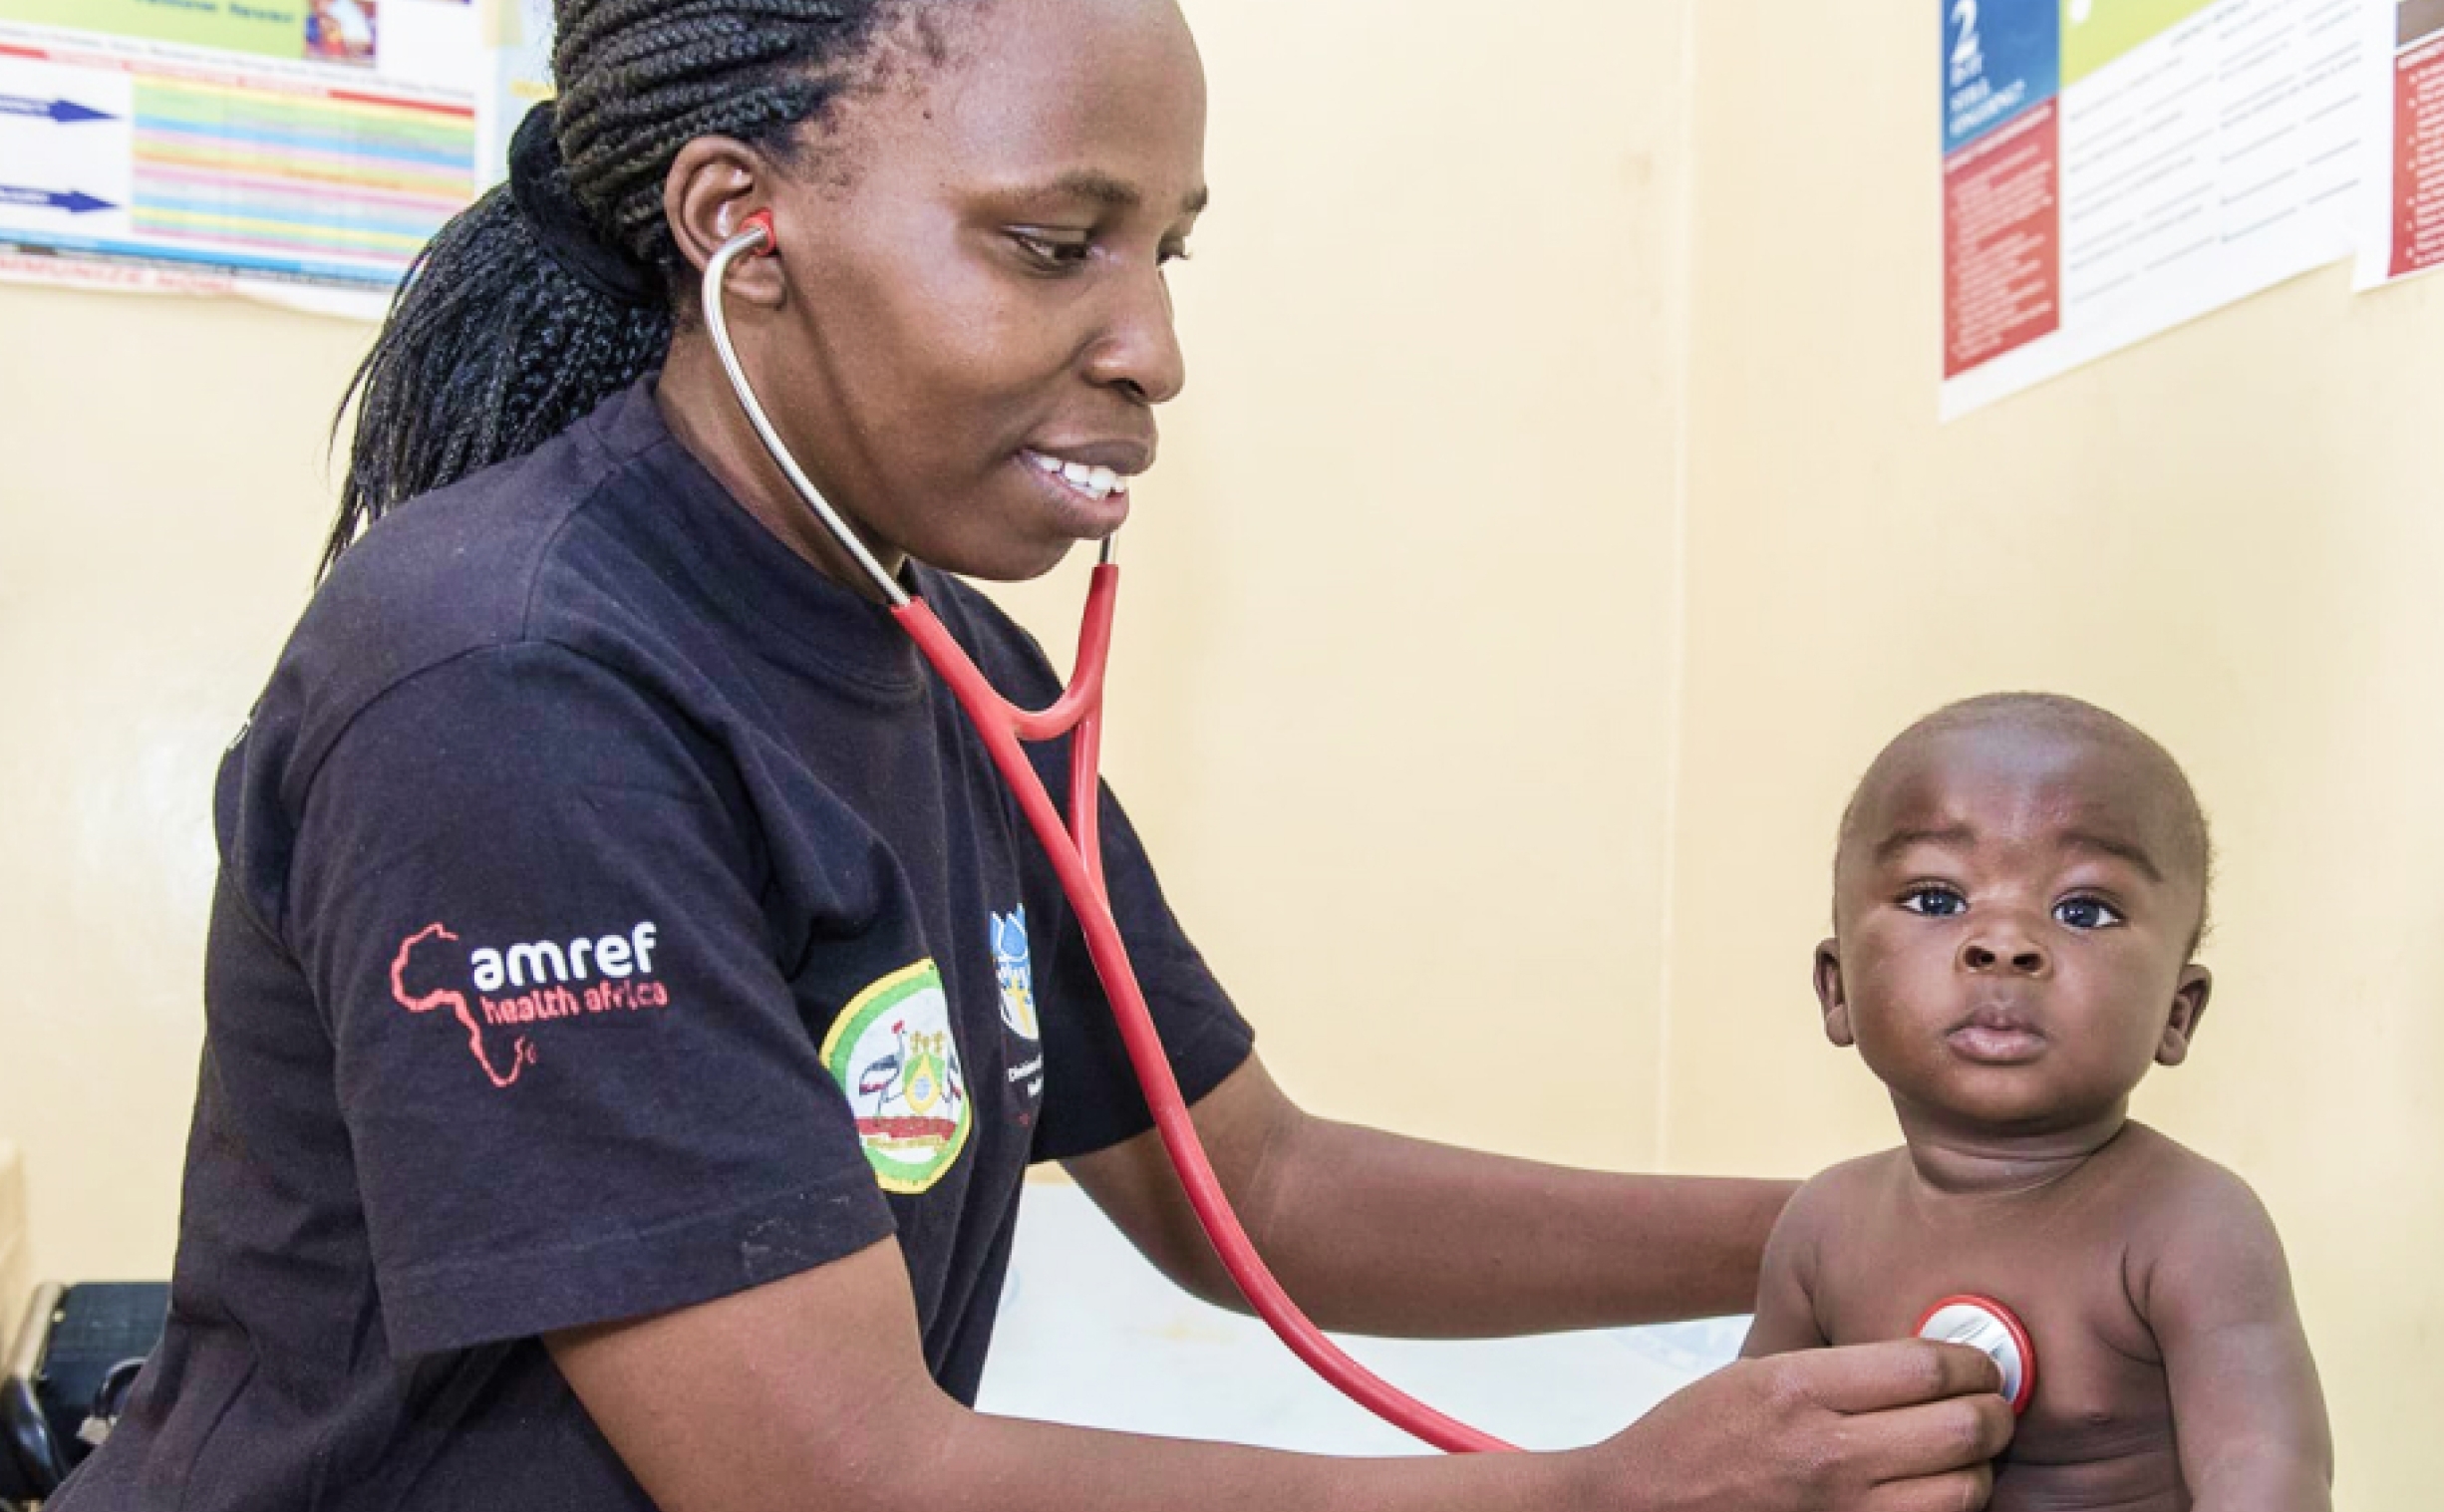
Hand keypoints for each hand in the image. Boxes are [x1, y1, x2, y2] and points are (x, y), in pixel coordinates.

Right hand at [1574, 1340, 2013, 1510]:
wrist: (1645, 1507)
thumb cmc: (1697, 1438)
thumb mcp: (1758, 1373)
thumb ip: (1839, 1366)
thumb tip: (1927, 1356)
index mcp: (1801, 1389)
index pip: (1928, 1365)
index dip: (1972, 1360)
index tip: (1978, 1361)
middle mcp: (1828, 1453)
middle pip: (1963, 1427)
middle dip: (1993, 1413)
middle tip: (1990, 1407)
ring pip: (1965, 1490)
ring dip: (1977, 1470)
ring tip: (1964, 1455)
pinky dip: (1948, 1510)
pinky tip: (1933, 1492)